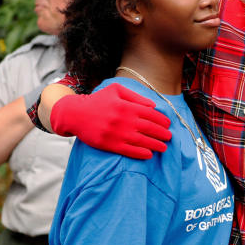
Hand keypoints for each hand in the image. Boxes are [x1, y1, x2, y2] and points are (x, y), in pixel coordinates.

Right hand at [50, 83, 170, 159]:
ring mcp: (117, 133)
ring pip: (142, 141)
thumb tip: (153, 106)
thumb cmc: (97, 100)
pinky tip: (149, 154)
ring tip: (163, 147)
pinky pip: (129, 151)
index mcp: (126, 106)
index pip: (150, 114)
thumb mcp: (116, 90)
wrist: (74, 113)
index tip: (168, 125)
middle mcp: (123, 120)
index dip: (162, 120)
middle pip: (149, 128)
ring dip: (156, 145)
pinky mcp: (110, 144)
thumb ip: (135, 96)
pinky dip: (141, 153)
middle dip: (162, 134)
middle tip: (169, 137)